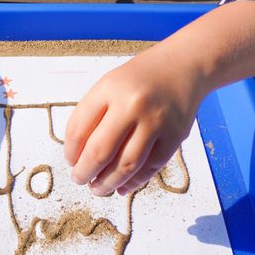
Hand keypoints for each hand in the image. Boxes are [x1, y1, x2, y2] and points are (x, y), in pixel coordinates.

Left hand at [64, 44, 203, 194]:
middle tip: (80, 180)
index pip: (79, 129)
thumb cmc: (140, 79)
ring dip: (108, 183)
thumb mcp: (109, 85)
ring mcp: (156, 121)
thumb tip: (78, 156)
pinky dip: (135, 181)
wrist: (183, 66)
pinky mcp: (176, 136)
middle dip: (85, 173)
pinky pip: (151, 167)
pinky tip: (123, 186)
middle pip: (100, 152)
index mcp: (109, 89)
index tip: (71, 161)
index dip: (71, 152)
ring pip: (126, 165)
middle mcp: (132, 105)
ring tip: (99, 188)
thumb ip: (93, 115)